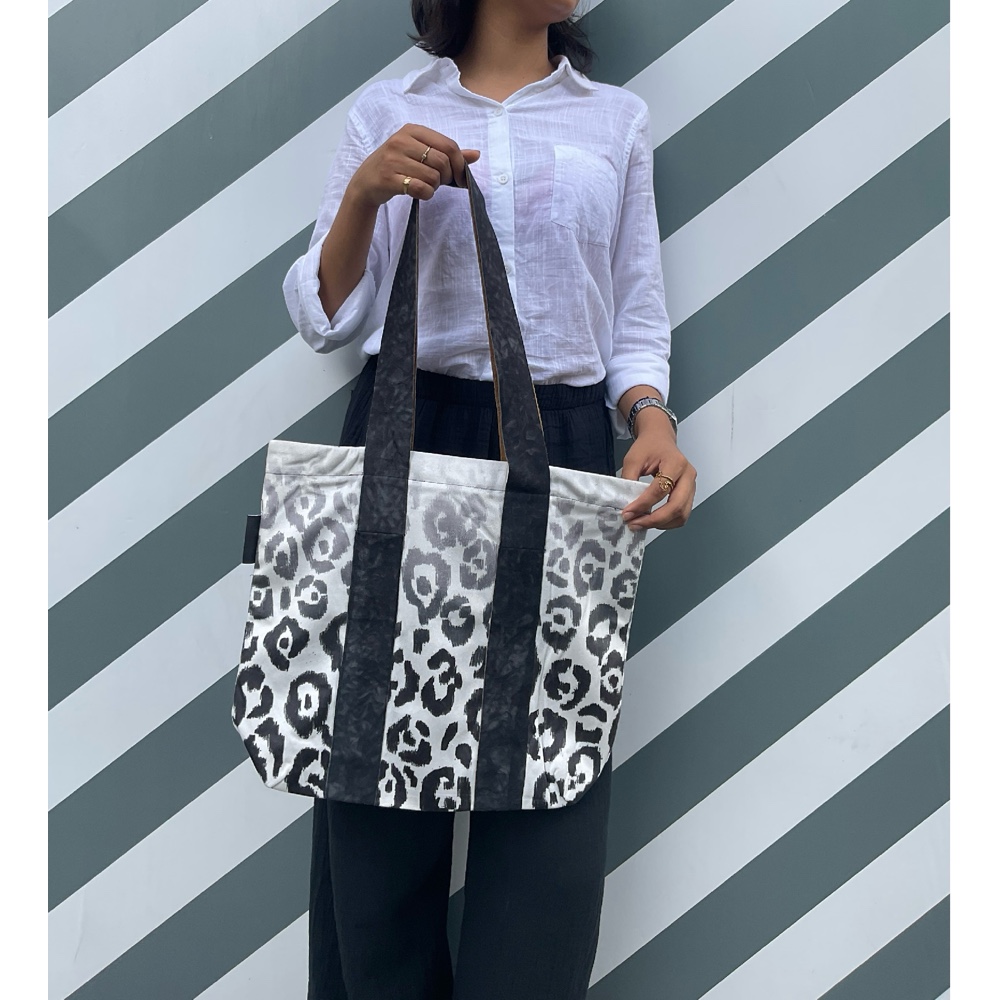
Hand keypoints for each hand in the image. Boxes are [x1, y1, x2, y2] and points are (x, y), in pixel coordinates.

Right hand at [348, 123, 480, 207]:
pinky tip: (420, 193)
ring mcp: (393, 159)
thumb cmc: (398, 166)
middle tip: (438, 182)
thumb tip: (476, 154)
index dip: (460, 164)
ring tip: (424, 185)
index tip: (460, 177)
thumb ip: (448, 154)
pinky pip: (420, 188)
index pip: (448, 145)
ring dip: (434, 187)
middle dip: (446, 177)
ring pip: (432, 177)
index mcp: (412, 130)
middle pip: (442, 162)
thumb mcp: (420, 153)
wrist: (366, 182)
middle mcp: (401, 140)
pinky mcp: (388, 178)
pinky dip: (426, 194)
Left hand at [620, 409, 696, 530]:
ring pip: (682, 514)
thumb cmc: (648, 447)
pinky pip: (682, 515)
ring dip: (661, 524)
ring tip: (641, 523)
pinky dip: (667, 522)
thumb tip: (625, 504)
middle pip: (676, 506)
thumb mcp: (633, 459)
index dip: (643, 505)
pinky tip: (651, 520)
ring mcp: (692, 486)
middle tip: (634, 524)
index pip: (660, 490)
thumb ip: (628, 480)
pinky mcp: (689, 494)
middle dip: (654, 520)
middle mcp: (688, 475)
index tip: (627, 513)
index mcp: (676, 463)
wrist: (660, 440)